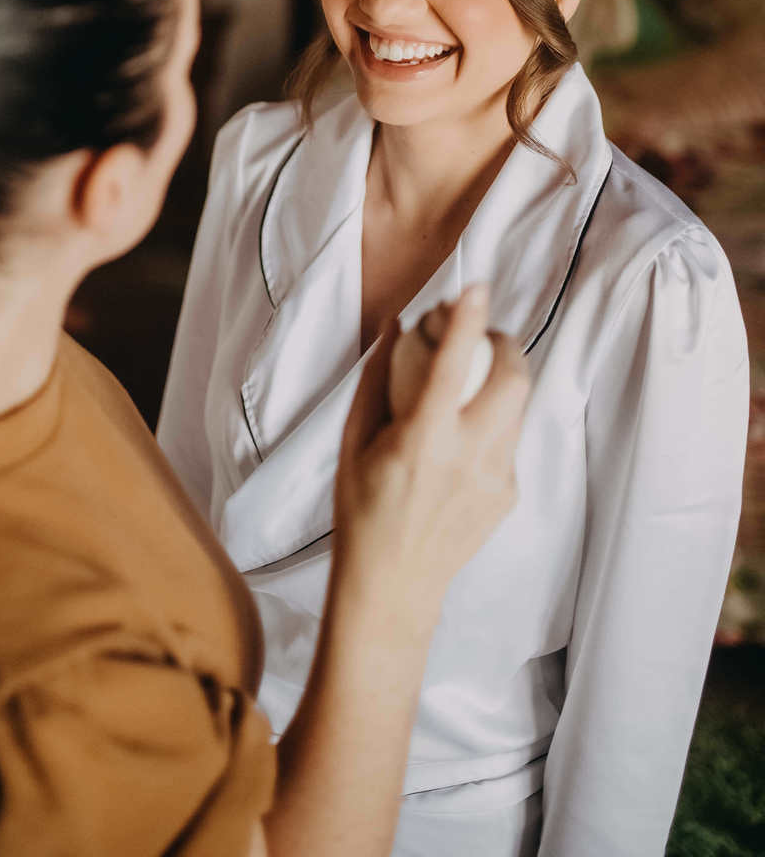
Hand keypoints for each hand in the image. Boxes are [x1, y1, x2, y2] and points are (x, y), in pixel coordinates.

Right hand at [332, 288, 528, 617]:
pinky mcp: (507, 496)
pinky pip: (509, 442)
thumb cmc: (360, 508)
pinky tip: (464, 438)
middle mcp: (467, 456)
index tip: (476, 285)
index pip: (453, 365)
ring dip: (503, 382)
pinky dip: (493, 424)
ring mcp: (495, 479)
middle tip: (485, 336)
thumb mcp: (352, 441)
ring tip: (475, 381)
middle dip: (507, 345)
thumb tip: (397, 325)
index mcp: (423, 439)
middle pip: (514, 381)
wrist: (392, 584)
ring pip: (518, 409)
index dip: (466, 320)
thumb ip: (375, 379)